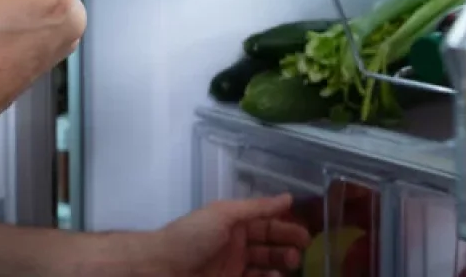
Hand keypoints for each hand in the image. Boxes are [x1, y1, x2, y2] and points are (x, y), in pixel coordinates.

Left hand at [153, 195, 309, 275]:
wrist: (160, 268)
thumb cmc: (191, 237)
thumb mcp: (224, 215)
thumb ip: (256, 208)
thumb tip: (288, 198)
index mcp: (233, 223)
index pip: (266, 222)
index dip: (285, 226)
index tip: (306, 233)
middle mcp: (235, 244)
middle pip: (268, 245)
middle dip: (287, 246)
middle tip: (301, 250)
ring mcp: (232, 267)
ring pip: (265, 266)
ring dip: (280, 264)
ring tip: (290, 264)